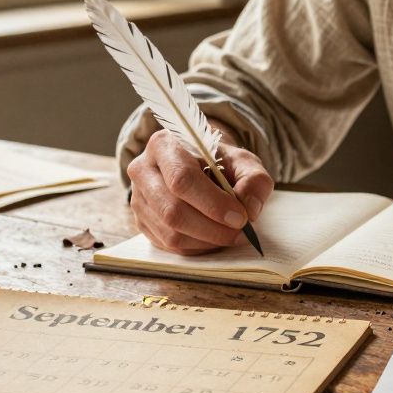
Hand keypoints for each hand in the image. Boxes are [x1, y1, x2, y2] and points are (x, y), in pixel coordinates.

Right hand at [127, 127, 273, 254]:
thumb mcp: (243, 162)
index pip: (182, 179)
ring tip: (231, 235)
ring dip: (207, 241)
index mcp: (165, 145)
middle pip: (172, 210)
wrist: (198, 165)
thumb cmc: (219, 162)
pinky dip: (197, 248)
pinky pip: (169, 245)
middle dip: (212, 228)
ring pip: (170, 233)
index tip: (240, 217)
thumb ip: (254, 180)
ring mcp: (138, 198)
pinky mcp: (141, 221)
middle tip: (241, 232)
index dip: (213, 203)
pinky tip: (214, 238)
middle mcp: (143, 170)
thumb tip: (250, 209)